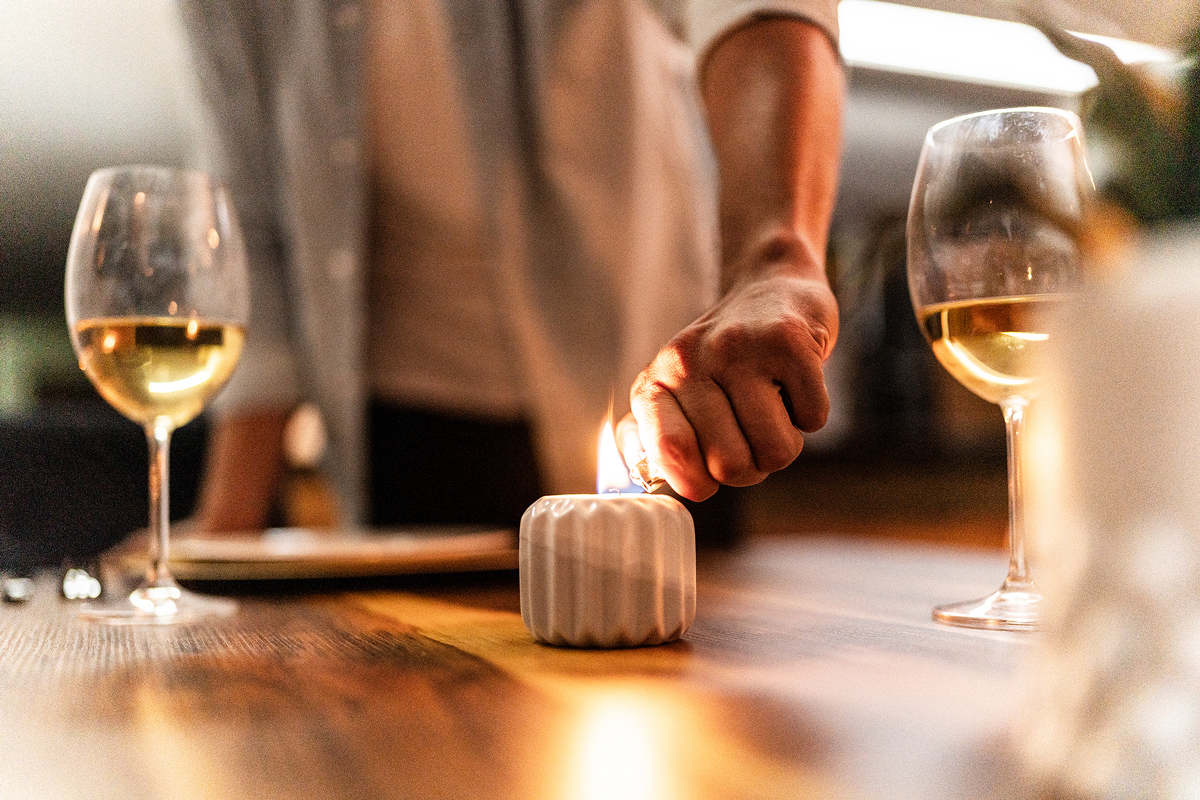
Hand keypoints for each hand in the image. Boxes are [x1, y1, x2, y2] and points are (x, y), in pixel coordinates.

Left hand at [629, 262, 836, 500]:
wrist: (772, 286)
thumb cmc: (727, 359)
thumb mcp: (681, 392)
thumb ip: (664, 439)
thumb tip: (669, 488)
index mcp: (657, 382)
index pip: (670, 452)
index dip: (698, 481)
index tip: (710, 476)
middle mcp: (689, 361)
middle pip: (730, 466)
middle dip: (753, 467)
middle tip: (752, 434)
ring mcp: (739, 349)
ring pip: (776, 450)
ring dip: (785, 443)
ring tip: (775, 409)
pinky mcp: (788, 342)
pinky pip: (813, 420)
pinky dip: (811, 414)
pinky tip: (796, 385)